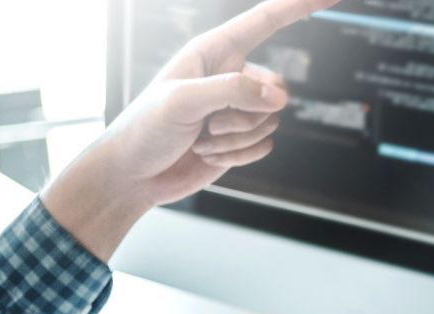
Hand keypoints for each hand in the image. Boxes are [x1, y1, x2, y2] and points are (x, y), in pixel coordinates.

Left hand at [42, 0, 337, 258]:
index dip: (300, 5)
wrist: (134, 176)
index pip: (266, 21)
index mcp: (212, 52)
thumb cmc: (144, 130)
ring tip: (201, 139)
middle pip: (276, 87)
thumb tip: (277, 96)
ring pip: (272, 120)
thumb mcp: (182, 101)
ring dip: (237, 138)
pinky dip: (239, 156)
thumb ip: (232, 91)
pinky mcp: (240, 139)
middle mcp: (228, 76)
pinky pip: (265, 146)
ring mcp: (236, 110)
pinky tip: (208, 154)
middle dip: (249, 112)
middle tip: (209, 123)